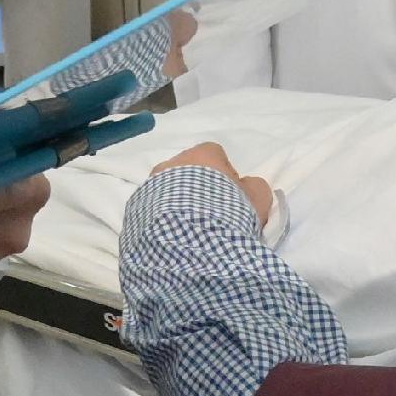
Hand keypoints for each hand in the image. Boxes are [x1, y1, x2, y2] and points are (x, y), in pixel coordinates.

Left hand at [157, 140, 277, 229]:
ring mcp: (151, 184)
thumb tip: (246, 185)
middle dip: (197, 188)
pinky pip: (152, 208)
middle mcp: (173, 163)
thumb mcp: (258, 198)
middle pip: (187, 171)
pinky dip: (161, 218)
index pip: (215, 155)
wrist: (190, 241)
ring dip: (176, 202)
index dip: (224, 176)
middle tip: (208, 214)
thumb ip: (254, 186)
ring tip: (188, 228)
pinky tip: (173, 235)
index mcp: (202, 155)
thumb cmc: (228, 213)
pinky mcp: (137, 207)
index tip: (230, 198)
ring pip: (167, 189)